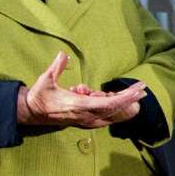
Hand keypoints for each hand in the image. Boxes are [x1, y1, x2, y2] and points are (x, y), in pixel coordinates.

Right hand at [17, 52, 143, 128]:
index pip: (108, 104)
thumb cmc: (40, 96)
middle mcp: (86, 116)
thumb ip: (56, 67)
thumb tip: (64, 54)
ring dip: (120, 101)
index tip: (137, 91)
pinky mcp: (86, 121)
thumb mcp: (45, 80)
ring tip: (128, 90)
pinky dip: (112, 106)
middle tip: (142, 88)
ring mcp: (86, 121)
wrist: (32, 112)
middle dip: (129, 97)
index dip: (124, 97)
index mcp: (79, 106)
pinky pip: (106, 116)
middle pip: (114, 108)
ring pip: (112, 113)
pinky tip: (114, 96)